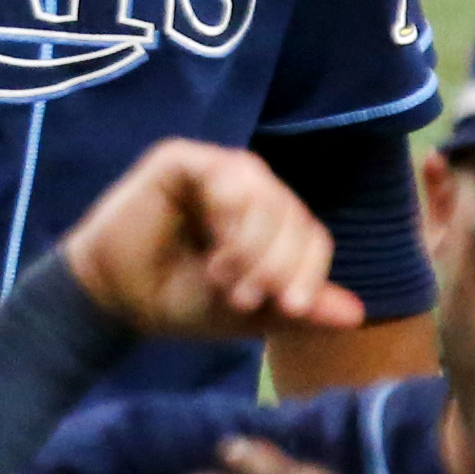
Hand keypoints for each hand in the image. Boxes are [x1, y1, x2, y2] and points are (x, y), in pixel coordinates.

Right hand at [64, 142, 360, 342]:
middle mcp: (249, 189)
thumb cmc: (178, 302)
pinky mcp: (182, 159)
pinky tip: (211, 242)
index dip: (310, 271)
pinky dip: (228, 213)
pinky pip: (225, 175)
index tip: (290, 308)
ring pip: (265, 194)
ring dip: (252, 244)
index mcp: (269, 222)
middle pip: (294, 214)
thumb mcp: (249, 313)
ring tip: (222, 276)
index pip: (313, 235)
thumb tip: (356, 314)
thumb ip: (299, 310)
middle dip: (276, 264)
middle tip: (243, 297)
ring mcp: (217, 170)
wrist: (117, 300)